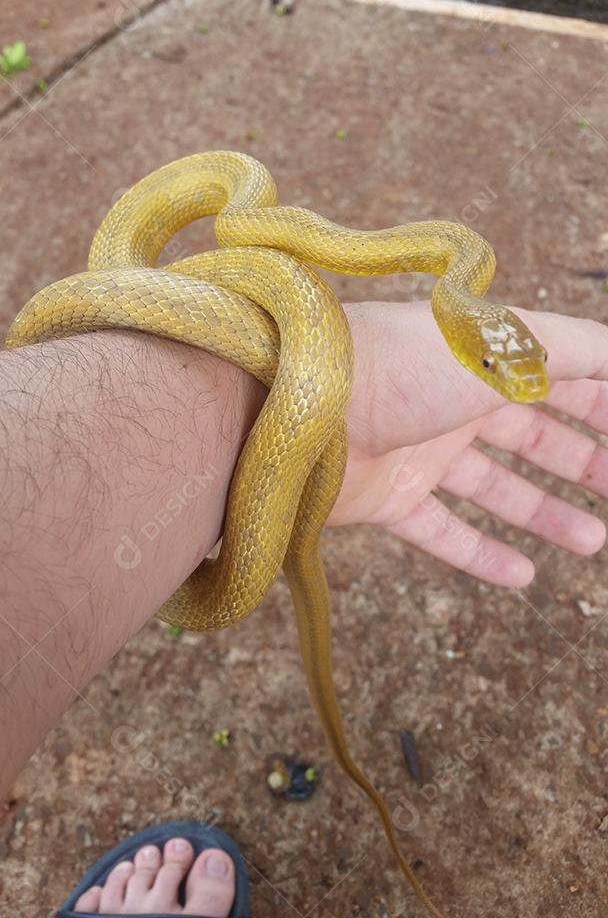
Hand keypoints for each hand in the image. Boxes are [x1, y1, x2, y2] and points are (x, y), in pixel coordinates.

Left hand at [330, 300, 607, 586]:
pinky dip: (481, 555)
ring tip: (593, 539)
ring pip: (493, 487)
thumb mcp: (504, 345)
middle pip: (530, 436)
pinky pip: (443, 532)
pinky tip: (523, 577)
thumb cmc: (403, 364)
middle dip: (579, 460)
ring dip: (543, 512)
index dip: (600, 404)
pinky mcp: (386, 499)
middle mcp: (450, 403)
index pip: (555, 378)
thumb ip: (575, 348)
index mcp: (479, 360)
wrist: (302, 407)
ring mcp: (417, 452)